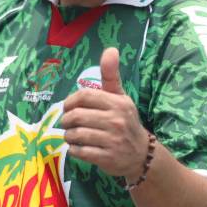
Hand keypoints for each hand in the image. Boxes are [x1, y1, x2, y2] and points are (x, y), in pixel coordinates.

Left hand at [62, 48, 150, 180]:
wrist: (140, 154)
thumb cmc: (124, 121)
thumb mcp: (120, 97)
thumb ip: (111, 75)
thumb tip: (111, 49)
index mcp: (118, 103)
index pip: (84, 96)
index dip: (70, 101)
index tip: (67, 107)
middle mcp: (116, 120)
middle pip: (76, 116)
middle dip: (66, 120)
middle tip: (66, 123)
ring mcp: (112, 141)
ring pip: (76, 135)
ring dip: (68, 136)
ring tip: (71, 135)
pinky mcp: (107, 158)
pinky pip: (80, 152)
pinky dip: (74, 150)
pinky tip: (78, 147)